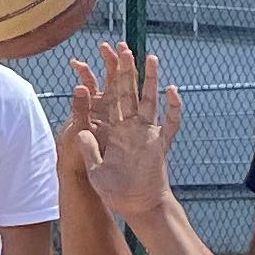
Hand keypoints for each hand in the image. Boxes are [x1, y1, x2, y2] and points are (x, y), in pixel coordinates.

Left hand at [63, 40, 181, 222]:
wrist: (137, 206)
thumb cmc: (115, 191)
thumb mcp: (96, 170)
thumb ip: (90, 149)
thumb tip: (81, 129)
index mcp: (115, 130)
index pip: (110, 99)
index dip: (107, 81)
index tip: (103, 62)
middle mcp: (132, 128)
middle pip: (129, 93)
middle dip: (127, 71)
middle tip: (125, 48)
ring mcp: (148, 134)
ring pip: (150, 101)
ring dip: (150, 81)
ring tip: (151, 58)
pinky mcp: (161, 145)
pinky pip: (170, 124)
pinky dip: (173, 108)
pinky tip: (172, 91)